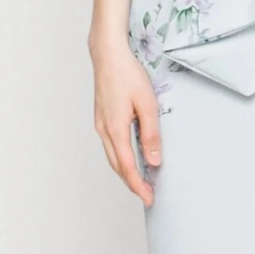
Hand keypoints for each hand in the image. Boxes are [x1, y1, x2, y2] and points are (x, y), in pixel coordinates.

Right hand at [91, 36, 162, 205]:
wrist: (107, 55)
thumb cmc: (127, 74)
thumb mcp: (147, 103)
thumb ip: (151, 134)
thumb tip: (153, 160)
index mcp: (115, 129)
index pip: (127, 166)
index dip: (138, 185)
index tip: (149, 198)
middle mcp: (104, 130)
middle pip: (117, 166)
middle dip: (132, 183)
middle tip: (148, 196)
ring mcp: (100, 125)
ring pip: (112, 158)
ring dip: (125, 172)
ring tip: (141, 182)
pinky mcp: (101, 119)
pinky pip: (110, 146)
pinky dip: (120, 159)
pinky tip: (130, 159)